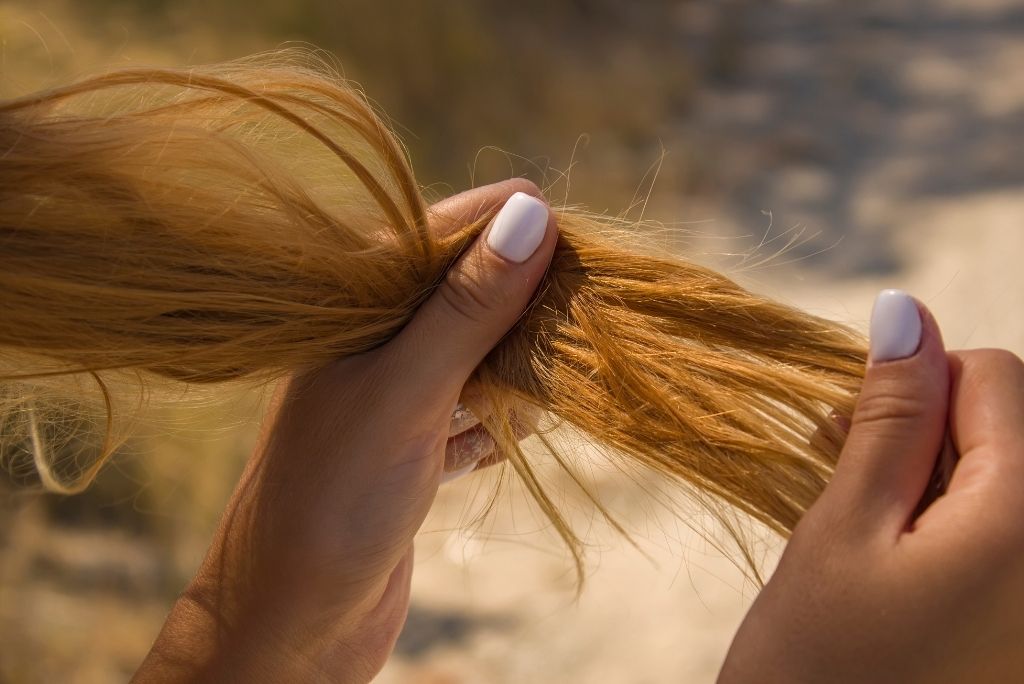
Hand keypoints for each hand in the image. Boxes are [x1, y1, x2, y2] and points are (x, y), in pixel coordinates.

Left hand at [134, 179, 557, 682]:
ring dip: (518, 372)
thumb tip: (532, 212)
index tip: (581, 246)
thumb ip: (467, 306)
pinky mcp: (412, 445)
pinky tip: (511, 438)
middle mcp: (373, 339)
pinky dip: (499, 423)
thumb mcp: (407, 390)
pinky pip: (474, 413)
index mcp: (354, 304)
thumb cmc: (334, 497)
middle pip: (472, 293)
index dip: (515, 232)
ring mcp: (394, 394)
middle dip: (526, 308)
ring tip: (544, 390)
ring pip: (479, 355)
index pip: (447, 233)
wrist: (293, 620)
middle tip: (574, 326)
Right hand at [720, 290, 1023, 682]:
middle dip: (925, 431)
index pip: (996, 377)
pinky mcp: (1022, 618)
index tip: (849, 433)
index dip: (915, 387)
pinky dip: (952, 523)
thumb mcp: (843, 529)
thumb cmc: (818, 665)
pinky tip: (896, 553)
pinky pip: (1002, 531)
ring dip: (933, 477)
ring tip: (861, 520)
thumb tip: (905, 311)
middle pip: (1010, 426)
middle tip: (841, 471)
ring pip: (1005, 476)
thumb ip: (888, 417)